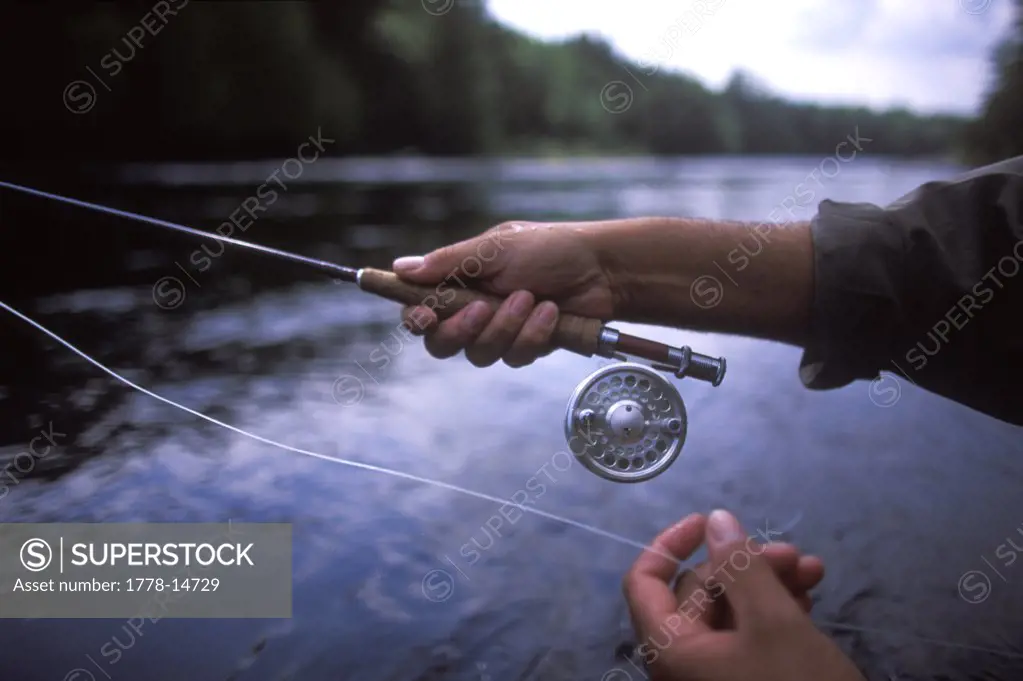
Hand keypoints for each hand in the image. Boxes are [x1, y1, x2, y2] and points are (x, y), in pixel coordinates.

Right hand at [392, 221, 617, 367]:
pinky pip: (515, 357)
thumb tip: (401, 267)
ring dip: (505, 327)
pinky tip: (551, 312)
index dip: (415, 318)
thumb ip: (451, 262)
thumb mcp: (497, 248)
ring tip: (531, 298)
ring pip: (480, 354)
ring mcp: (500, 331)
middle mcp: (474, 310)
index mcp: (460, 281)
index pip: (420, 308)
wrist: (603, 269)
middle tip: (481, 309)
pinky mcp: (527, 346)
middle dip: (460, 330)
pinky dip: (533, 334)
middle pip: (441, 344)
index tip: (423, 316)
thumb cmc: (550, 248)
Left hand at [621, 510, 865, 680]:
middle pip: (697, 593)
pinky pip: (750, 637)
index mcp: (670, 650)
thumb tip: (716, 521)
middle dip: (743, 563)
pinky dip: (775, 610)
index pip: (644, 583)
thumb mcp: (774, 622)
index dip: (670, 544)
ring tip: (812, 569)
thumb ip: (742, 567)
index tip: (710, 521)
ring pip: (731, 613)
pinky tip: (809, 595)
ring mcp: (716, 677)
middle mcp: (684, 665)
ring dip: (767, 583)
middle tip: (793, 553)